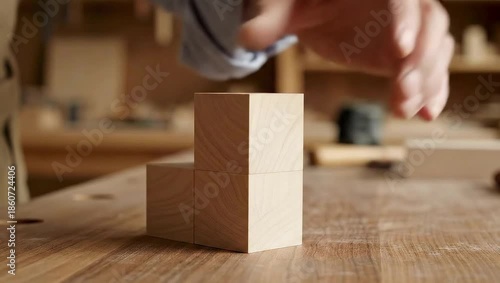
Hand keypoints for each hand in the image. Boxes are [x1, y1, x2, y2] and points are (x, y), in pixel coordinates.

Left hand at [239, 0, 453, 120]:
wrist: (313, 11)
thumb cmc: (300, 2)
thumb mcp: (284, 8)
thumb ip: (270, 20)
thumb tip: (245, 38)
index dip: (405, 20)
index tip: (397, 50)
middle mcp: (400, 3)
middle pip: (428, 24)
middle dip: (420, 60)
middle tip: (403, 92)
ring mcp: (408, 28)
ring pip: (434, 49)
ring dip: (427, 80)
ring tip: (407, 109)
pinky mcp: (406, 53)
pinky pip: (429, 68)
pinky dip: (432, 89)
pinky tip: (427, 113)